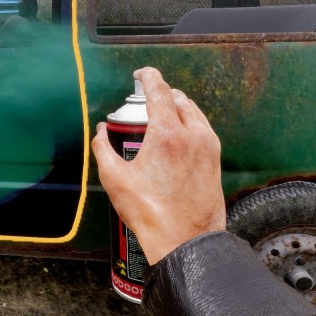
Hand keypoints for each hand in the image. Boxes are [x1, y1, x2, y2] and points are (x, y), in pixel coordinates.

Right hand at [91, 67, 225, 263]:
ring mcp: (208, 145)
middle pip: (177, 98)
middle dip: (160, 93)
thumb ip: (103, 148)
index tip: (140, 74)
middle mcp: (192, 133)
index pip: (159, 89)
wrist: (184, 240)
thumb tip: (101, 131)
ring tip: (160, 117)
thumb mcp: (115, 179)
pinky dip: (189, 122)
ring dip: (176, 106)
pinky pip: (202, 127)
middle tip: (144, 103)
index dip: (147, 76)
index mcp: (167, 133)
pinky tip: (177, 136)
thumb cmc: (150, 212)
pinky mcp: (215, 158)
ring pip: (193, 111)